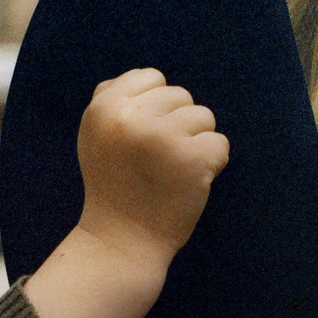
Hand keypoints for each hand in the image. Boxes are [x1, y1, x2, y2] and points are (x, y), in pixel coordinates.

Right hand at [75, 68, 229, 262]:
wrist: (122, 241)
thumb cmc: (115, 185)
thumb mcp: (96, 134)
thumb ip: (116, 100)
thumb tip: (153, 78)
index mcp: (104, 107)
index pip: (152, 77)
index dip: (156, 107)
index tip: (145, 137)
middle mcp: (131, 117)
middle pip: (181, 95)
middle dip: (178, 124)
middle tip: (158, 159)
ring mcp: (163, 137)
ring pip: (205, 116)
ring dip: (197, 142)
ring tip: (173, 169)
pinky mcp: (192, 160)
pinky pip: (220, 144)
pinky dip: (213, 164)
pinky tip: (190, 182)